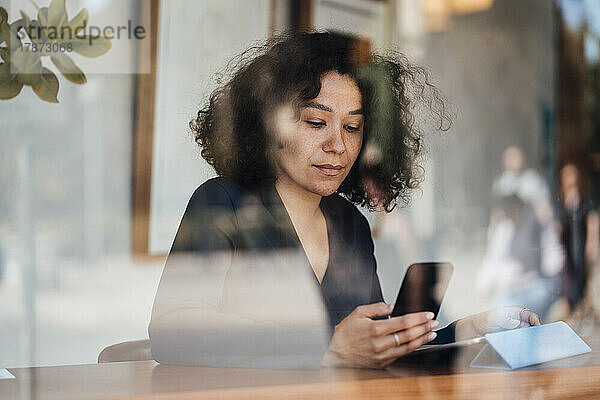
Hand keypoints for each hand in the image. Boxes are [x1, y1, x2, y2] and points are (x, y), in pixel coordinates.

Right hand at [321, 302, 437, 368]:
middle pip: (409, 334)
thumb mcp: (358, 313)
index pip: (404, 322)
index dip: (419, 318)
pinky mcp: (383, 362)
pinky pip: (401, 354)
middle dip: (424, 327)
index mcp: (376, 328)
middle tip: (434, 322)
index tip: (428, 314)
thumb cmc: (345, 333)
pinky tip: (418, 343)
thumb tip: (391, 307)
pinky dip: (412, 348)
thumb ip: (376, 308)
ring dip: (422, 339)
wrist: (336, 353)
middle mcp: (381, 343)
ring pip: (408, 346)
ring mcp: (383, 354)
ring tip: (432, 333)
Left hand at [455, 306, 540, 340]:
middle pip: (531, 325)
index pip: (530, 315)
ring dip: (529, 339)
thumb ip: (505, 320)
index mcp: (514, 311)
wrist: (475, 329)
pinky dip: (523, 343)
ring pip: (527, 334)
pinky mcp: (512, 336)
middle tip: (537, 340)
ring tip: (531, 346)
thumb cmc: (483, 320)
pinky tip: (523, 348)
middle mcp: (517, 319)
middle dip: (535, 332)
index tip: (538, 328)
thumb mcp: (494, 318)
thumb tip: (517, 323)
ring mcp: (515, 329)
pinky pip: (520, 340)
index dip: (536, 321)